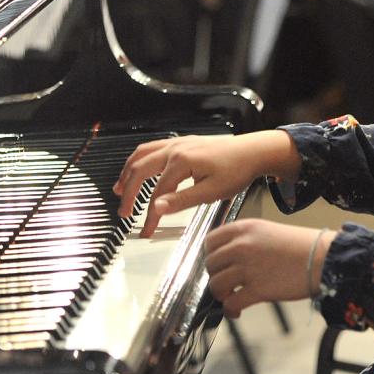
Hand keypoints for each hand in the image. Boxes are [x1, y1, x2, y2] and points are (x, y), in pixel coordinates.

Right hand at [113, 130, 300, 236]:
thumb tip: (155, 209)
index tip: (146, 232)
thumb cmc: (236, 170)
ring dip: (128, 171)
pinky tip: (139, 169)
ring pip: (142, 154)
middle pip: (140, 169)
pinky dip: (140, 160)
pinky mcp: (183, 141)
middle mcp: (176, 148)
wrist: (253, 151)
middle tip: (124, 214)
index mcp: (182, 161)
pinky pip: (152, 147)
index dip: (148, 216)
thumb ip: (181, 201)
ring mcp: (178, 142)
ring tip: (119, 190)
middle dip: (128, 192)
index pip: (156, 194)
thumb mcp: (211, 192)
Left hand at [205, 219, 336, 317]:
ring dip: (222, 294)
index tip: (218, 263)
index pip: (210, 240)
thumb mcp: (268, 231)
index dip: (211, 255)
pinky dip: (230, 310)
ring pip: (216, 285)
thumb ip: (246, 240)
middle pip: (210, 264)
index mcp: (245, 228)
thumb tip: (228, 258)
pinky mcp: (258, 289)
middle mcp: (242, 245)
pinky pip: (230, 303)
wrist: (323, 257)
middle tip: (229, 282)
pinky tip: (238, 310)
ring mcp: (249, 267)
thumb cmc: (301, 245)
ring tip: (233, 296)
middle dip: (217, 276)